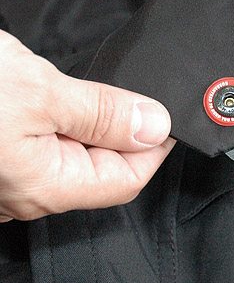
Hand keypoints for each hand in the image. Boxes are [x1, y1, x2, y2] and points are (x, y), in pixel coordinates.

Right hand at [0, 30, 174, 221]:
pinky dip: (58, 122)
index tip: (169, 114)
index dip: (155, 147)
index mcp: (44, 186)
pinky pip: (41, 148)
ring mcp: (4, 179)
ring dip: (88, 123)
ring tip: (81, 89)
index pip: (127, 180)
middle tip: (129, 91)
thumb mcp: (40, 90)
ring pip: (70, 156)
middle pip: (100, 169)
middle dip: (122, 132)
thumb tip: (155, 126)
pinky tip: (50, 96)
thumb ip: (102, 113)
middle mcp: (24, 193)